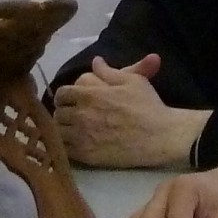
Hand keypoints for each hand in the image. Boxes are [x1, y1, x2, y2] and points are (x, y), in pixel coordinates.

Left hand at [54, 54, 210, 167]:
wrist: (159, 137)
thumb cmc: (147, 106)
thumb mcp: (132, 81)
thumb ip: (109, 71)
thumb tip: (95, 61)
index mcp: (90, 94)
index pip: (62, 93)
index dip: (66, 95)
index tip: (73, 99)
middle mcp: (81, 114)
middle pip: (58, 112)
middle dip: (64, 111)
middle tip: (74, 114)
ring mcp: (81, 136)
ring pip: (58, 131)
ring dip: (63, 128)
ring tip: (73, 129)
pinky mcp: (86, 155)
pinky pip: (64, 149)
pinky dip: (65, 145)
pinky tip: (76, 143)